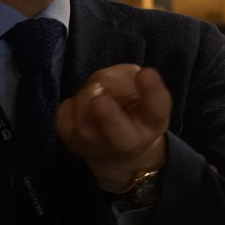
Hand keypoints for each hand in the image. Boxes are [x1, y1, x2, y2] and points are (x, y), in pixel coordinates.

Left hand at [57, 64, 171, 193]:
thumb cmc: (134, 111)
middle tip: (100, 100)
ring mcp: (97, 146)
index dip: (152, 90)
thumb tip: (103, 82)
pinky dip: (72, 102)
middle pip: (118, 133)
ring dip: (87, 95)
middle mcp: (129, 141)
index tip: (145, 73)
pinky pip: (66, 113)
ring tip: (96, 90)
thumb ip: (129, 80)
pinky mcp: (72, 143)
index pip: (158, 107)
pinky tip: (82, 104)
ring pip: (84, 120)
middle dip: (109, 117)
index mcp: (153, 122)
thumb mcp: (142, 93)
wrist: (118, 151)